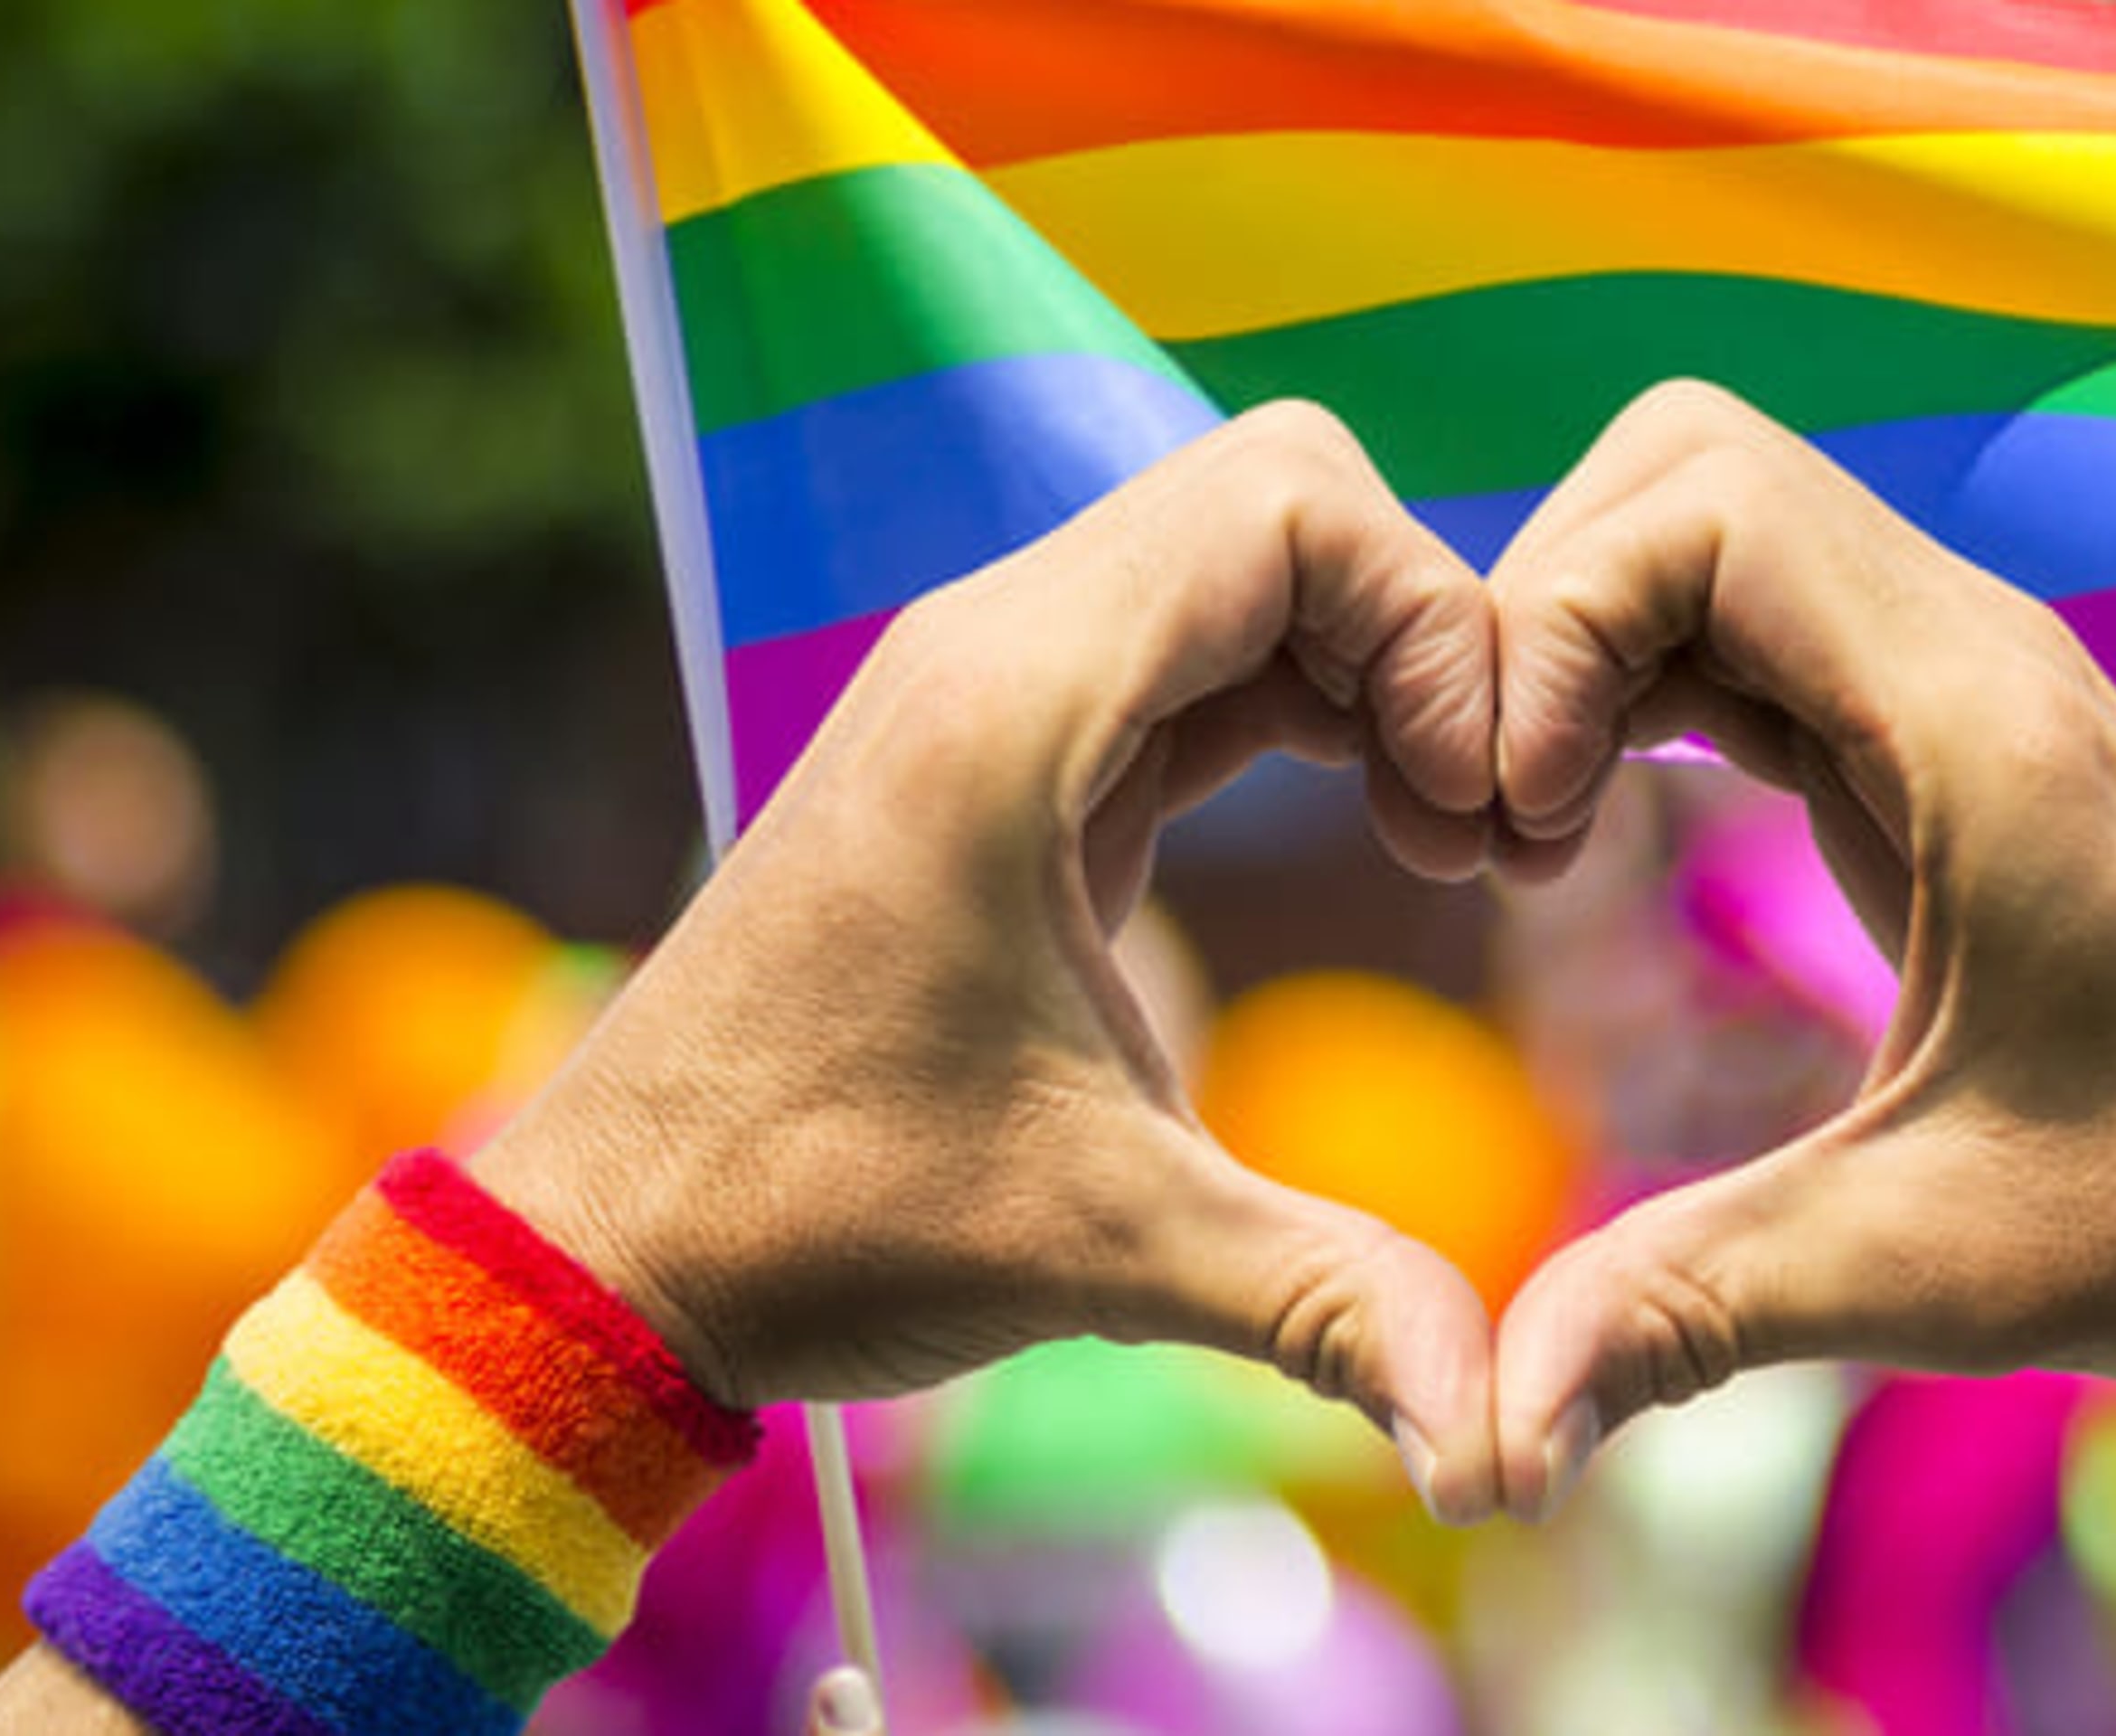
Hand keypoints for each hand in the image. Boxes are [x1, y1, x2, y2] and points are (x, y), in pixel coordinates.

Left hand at [473, 403, 1506, 1520]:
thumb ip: (1328, 1305)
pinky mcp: (998, 753)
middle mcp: (994, 649)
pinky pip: (1195, 647)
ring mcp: (989, 689)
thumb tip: (1502, 1441)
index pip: (1291, 503)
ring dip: (1372, 666)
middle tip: (1470, 822)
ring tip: (1437, 837)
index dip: (1432, 625)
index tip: (1465, 813)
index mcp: (1011, 704)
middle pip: (1284, 498)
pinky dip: (1308, 702)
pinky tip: (1369, 828)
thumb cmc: (819, 1222)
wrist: (613, 1249)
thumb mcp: (1106, 1252)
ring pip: (1244, 560)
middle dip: (1423, 634)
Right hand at [1481, 383, 2115, 1513]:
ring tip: (1532, 840)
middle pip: (1687, 468)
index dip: (1555, 627)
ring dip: (1588, 646)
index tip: (1517, 834)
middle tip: (1501, 823)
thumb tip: (1483, 1449)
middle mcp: (1978, 654)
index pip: (1702, 503)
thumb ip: (1684, 1313)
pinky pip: (1761, 621)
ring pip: (1719, 529)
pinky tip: (1601, 833)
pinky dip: (1647, 685)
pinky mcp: (1956, 738)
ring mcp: (1971, 682)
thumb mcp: (1917, 1268)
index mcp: (1979, 723)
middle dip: (1542, 611)